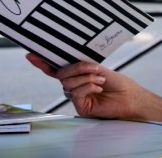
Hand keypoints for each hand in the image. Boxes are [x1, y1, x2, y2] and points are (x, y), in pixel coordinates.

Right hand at [26, 52, 147, 119]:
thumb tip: (72, 60)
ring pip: (68, 82)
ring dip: (86, 77)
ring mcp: (76, 97)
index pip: (56, 69)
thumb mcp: (100, 70)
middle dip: (78, 68)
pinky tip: (99, 89)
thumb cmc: (119, 84)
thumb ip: (84, 66)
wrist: (130, 98)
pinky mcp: (80, 106)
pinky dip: (88, 87)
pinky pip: (75, 92)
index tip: (31, 54)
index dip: (43, 62)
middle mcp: (74, 86)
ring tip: (101, 80)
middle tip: (95, 68)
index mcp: (78, 75)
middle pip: (62, 73)